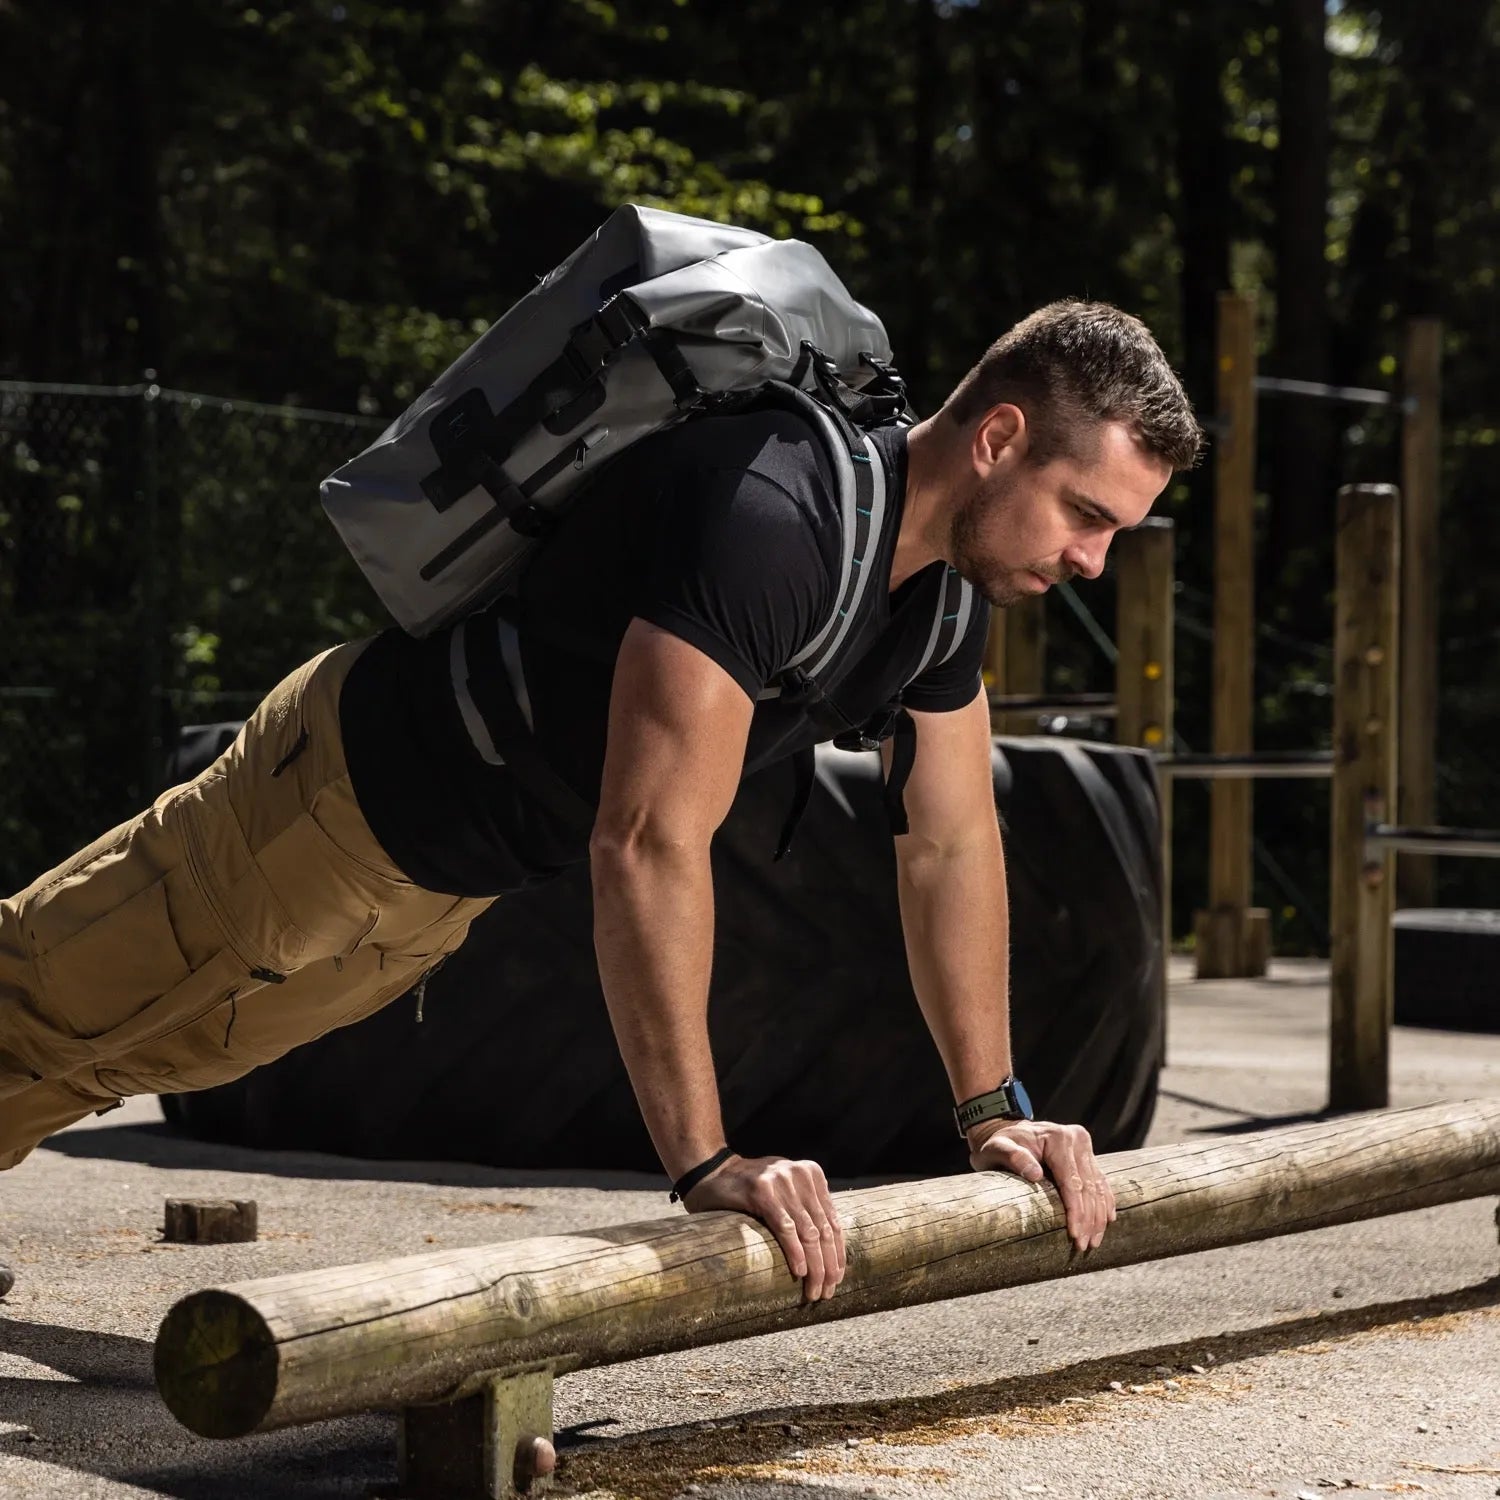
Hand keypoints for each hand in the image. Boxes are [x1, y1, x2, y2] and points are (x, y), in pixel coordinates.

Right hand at [682, 1152, 845, 1300]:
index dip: (838, 1253)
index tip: (837, 1278)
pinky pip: (786, 1227)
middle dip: (828, 1265)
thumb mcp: (783, 1190)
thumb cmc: (748, 1190)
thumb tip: (829, 1253)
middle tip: (827, 1292)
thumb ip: (804, 1208)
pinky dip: (796, 1252)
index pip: (832, 1220)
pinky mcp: (762, 1191)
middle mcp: (799, 1174)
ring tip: (815, 1290)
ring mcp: (781, 1180)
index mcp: (810, 1173)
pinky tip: (800, 1271)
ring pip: (808, 1232)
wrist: (709, 1171)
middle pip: (823, 1228)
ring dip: (815, 1266)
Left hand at [968, 1119, 1115, 1252]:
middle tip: (1085, 1246)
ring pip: (1098, 1186)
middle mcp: (1076, 1139)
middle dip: (1088, 1219)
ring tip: (1094, 1241)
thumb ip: (1012, 1157)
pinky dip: (1104, 1202)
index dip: (1076, 1211)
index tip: (1075, 1235)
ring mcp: (1083, 1145)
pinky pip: (1100, 1180)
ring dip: (1098, 1216)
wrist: (1007, 1131)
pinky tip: (1107, 1220)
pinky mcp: (1087, 1153)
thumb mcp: (998, 1148)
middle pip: (1088, 1186)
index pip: (1072, 1181)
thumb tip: (1035, 1174)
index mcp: (1058, 1138)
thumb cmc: (1000, 1144)